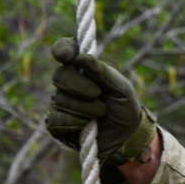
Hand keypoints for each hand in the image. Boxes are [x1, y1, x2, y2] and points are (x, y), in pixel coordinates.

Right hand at [45, 37, 155, 164]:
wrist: (127, 134)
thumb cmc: (124, 104)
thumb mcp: (120, 87)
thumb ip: (102, 72)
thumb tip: (81, 58)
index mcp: (82, 68)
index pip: (65, 51)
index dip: (62, 49)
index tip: (66, 55)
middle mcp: (68, 83)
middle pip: (59, 76)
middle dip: (80, 86)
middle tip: (98, 93)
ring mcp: (60, 103)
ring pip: (60, 100)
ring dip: (85, 108)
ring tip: (101, 112)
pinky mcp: (57, 124)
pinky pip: (56, 120)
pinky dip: (76, 123)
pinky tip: (88, 125)